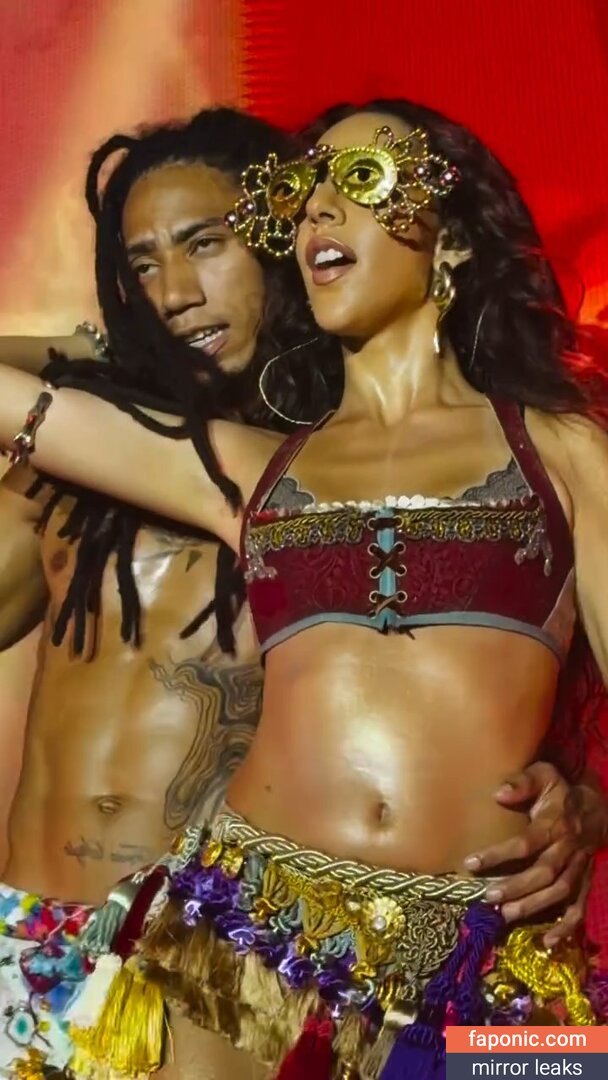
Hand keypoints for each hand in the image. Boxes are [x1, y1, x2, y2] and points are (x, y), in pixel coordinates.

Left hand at [463, 761, 607, 945]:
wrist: (596, 805)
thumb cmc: (559, 790)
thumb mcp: (543, 775)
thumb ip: (522, 782)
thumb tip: (498, 793)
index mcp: (555, 823)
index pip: (525, 842)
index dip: (498, 854)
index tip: (470, 863)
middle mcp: (568, 848)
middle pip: (543, 872)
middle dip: (515, 886)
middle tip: (487, 896)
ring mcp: (579, 866)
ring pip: (560, 891)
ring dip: (535, 906)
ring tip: (506, 915)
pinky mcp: (584, 880)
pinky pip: (579, 906)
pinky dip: (566, 927)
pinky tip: (548, 942)